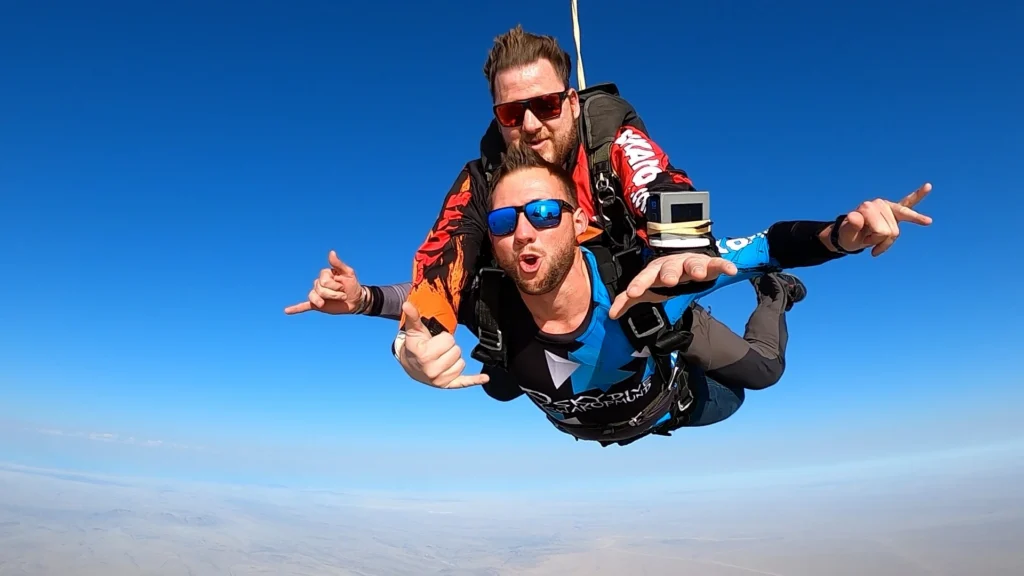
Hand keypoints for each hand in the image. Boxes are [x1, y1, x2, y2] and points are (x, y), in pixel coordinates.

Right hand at [284, 250, 366, 314]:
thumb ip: (338, 264)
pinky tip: (287, 311)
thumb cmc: (352, 285)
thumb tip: (331, 252)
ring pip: (314, 297)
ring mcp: (317, 294)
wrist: (356, 300)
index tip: (344, 287)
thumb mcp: (348, 273)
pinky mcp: (316, 304)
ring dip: (325, 301)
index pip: (324, 281)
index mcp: (325, 275)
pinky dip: (295, 309)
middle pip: (320, 289)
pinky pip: (304, 306)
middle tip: (343, 295)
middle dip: (333, 294)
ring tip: (336, 301)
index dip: (335, 285)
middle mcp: (319, 283)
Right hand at [396, 301, 489, 388]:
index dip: (443, 338)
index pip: (449, 340)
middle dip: (449, 348)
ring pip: (461, 363)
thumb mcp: (414, 330)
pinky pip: (464, 382)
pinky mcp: (447, 385)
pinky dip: (475, 380)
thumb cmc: (415, 345)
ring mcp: (439, 380)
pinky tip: (485, 378)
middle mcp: (432, 370)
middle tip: (437, 349)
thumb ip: (413, 317)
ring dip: (454, 359)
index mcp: (424, 355)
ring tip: (441, 358)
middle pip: (457, 351)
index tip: (434, 341)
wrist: (410, 364)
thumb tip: (407, 304)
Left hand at [608, 253, 737, 318]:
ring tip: (699, 275)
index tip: (632, 293)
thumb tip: (612, 314)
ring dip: (696, 268)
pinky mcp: (708, 263)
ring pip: (692, 262)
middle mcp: (672, 264)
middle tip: (669, 281)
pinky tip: (729, 270)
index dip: (638, 284)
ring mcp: (690, 262)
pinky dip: (723, 265)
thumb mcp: (647, 288)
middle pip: (668, 267)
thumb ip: (628, 301)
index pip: (644, 277)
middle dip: (668, 273)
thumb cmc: (662, 277)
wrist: (684, 263)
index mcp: (654, 270)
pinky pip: (716, 263)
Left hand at [831, 183, 933, 256]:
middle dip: (880, 240)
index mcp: (867, 207)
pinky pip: (909, 201)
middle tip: (867, 239)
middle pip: (891, 231)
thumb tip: (854, 216)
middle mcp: (878, 203)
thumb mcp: (846, 235)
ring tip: (873, 238)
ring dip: (886, 241)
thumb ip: (850, 227)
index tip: (863, 239)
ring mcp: (887, 206)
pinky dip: (919, 194)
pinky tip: (928, 186)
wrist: (849, 235)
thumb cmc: (848, 236)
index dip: (873, 240)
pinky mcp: (895, 209)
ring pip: (896, 232)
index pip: (882, 231)